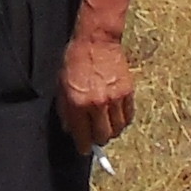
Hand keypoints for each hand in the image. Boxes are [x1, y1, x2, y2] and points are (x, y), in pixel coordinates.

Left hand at [60, 26, 135, 150]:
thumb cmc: (75, 60)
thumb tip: (69, 128)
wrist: (96, 41)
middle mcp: (97, 104)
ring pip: (118, 128)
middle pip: (103, 136)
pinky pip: (129, 116)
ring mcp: (114, 99)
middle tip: (95, 138)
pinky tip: (116, 117)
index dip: (83, 146)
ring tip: (106, 127)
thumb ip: (65, 109)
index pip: (82, 134)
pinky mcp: (128, 92)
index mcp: (77, 103)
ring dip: (112, 131)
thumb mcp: (61, 85)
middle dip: (98, 140)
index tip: (84, 149)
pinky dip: (123, 120)